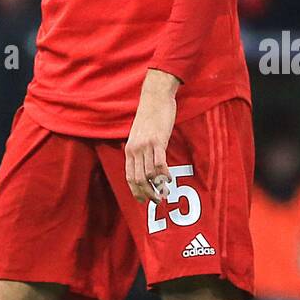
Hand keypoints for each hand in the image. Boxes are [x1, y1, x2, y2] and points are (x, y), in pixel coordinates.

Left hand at [125, 70, 177, 202]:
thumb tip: (147, 166)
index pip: (129, 177)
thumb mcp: (140, 135)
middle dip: (147, 193)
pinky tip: (169, 179)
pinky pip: (159, 163)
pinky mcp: (157, 141)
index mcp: (129, 149)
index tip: (143, 200)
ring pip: (149, 174)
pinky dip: (164, 174)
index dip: (136, 191)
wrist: (155, 98)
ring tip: (165, 191)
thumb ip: (141, 150)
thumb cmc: (150, 116)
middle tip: (157, 200)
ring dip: (157, 186)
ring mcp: (146, 146)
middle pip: (139, 179)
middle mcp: (135, 149)